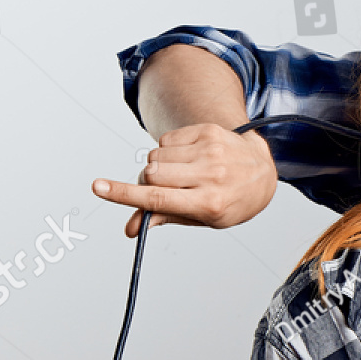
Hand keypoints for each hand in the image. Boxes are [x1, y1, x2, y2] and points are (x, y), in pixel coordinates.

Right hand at [92, 123, 277, 237]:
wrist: (262, 171)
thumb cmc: (231, 200)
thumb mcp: (205, 218)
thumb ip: (166, 217)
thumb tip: (132, 228)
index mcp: (209, 202)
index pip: (158, 198)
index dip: (124, 194)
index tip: (98, 187)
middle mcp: (211, 175)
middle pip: (151, 174)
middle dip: (148, 181)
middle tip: (166, 187)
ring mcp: (210, 150)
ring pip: (156, 156)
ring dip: (161, 166)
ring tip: (184, 173)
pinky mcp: (208, 131)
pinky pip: (166, 140)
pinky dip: (170, 151)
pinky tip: (191, 158)